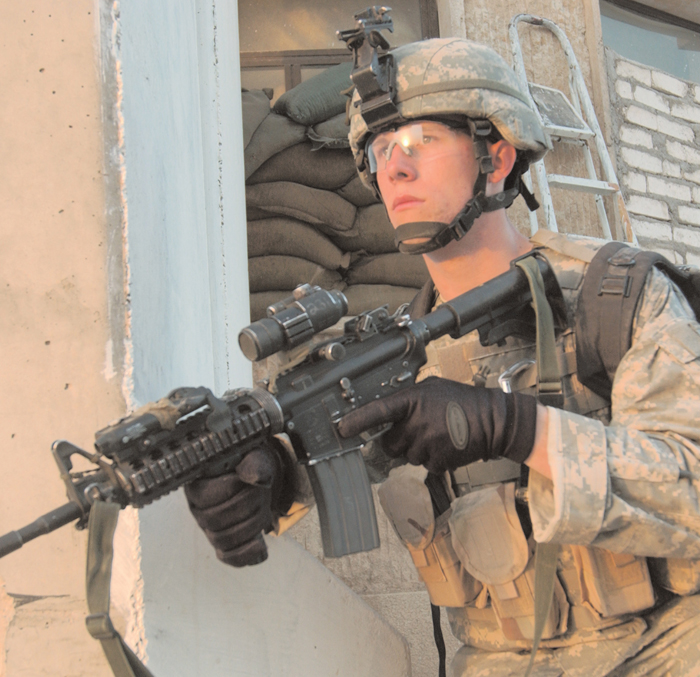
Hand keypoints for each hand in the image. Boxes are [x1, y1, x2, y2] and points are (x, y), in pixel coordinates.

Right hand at [185, 445, 285, 566]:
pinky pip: (229, 557)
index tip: (249, 480)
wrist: (259, 476)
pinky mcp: (224, 542)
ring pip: (223, 540)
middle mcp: (199, 509)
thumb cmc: (251, 466)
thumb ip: (255, 463)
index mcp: (198, 485)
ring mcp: (210, 528)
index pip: (205, 497)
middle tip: (262, 495)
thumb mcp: (255, 456)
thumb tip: (256, 478)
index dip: (232, 489)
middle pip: (214, 521)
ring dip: (251, 526)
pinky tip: (261, 548)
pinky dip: (245, 555)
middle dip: (246, 508)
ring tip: (264, 511)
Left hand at [338, 377, 537, 473]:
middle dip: (398, 441)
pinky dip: (433, 459)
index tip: (342, 429)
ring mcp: (427, 442)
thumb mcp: (433, 388)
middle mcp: (417, 422)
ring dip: (418, 450)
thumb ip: (410, 398)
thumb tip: (388, 410)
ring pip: (407, 456)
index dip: (357, 421)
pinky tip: (447, 445)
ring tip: (439, 435)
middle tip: (417, 431)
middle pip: (389, 443)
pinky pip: (424, 465)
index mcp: (414, 400)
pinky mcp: (438, 460)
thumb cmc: (463, 402)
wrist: (494, 421)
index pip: (378, 410)